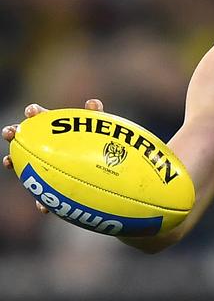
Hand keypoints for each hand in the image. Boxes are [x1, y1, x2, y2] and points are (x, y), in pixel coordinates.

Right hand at [2, 98, 103, 213]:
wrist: (107, 176)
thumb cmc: (102, 147)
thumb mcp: (102, 131)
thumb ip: (96, 117)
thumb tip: (92, 103)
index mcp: (58, 129)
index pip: (44, 117)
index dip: (35, 112)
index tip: (31, 111)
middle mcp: (47, 146)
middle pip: (25, 137)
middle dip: (14, 133)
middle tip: (9, 132)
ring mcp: (45, 166)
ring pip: (23, 164)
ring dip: (13, 161)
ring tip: (7, 161)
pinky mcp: (50, 187)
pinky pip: (42, 196)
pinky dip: (41, 202)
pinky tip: (42, 206)